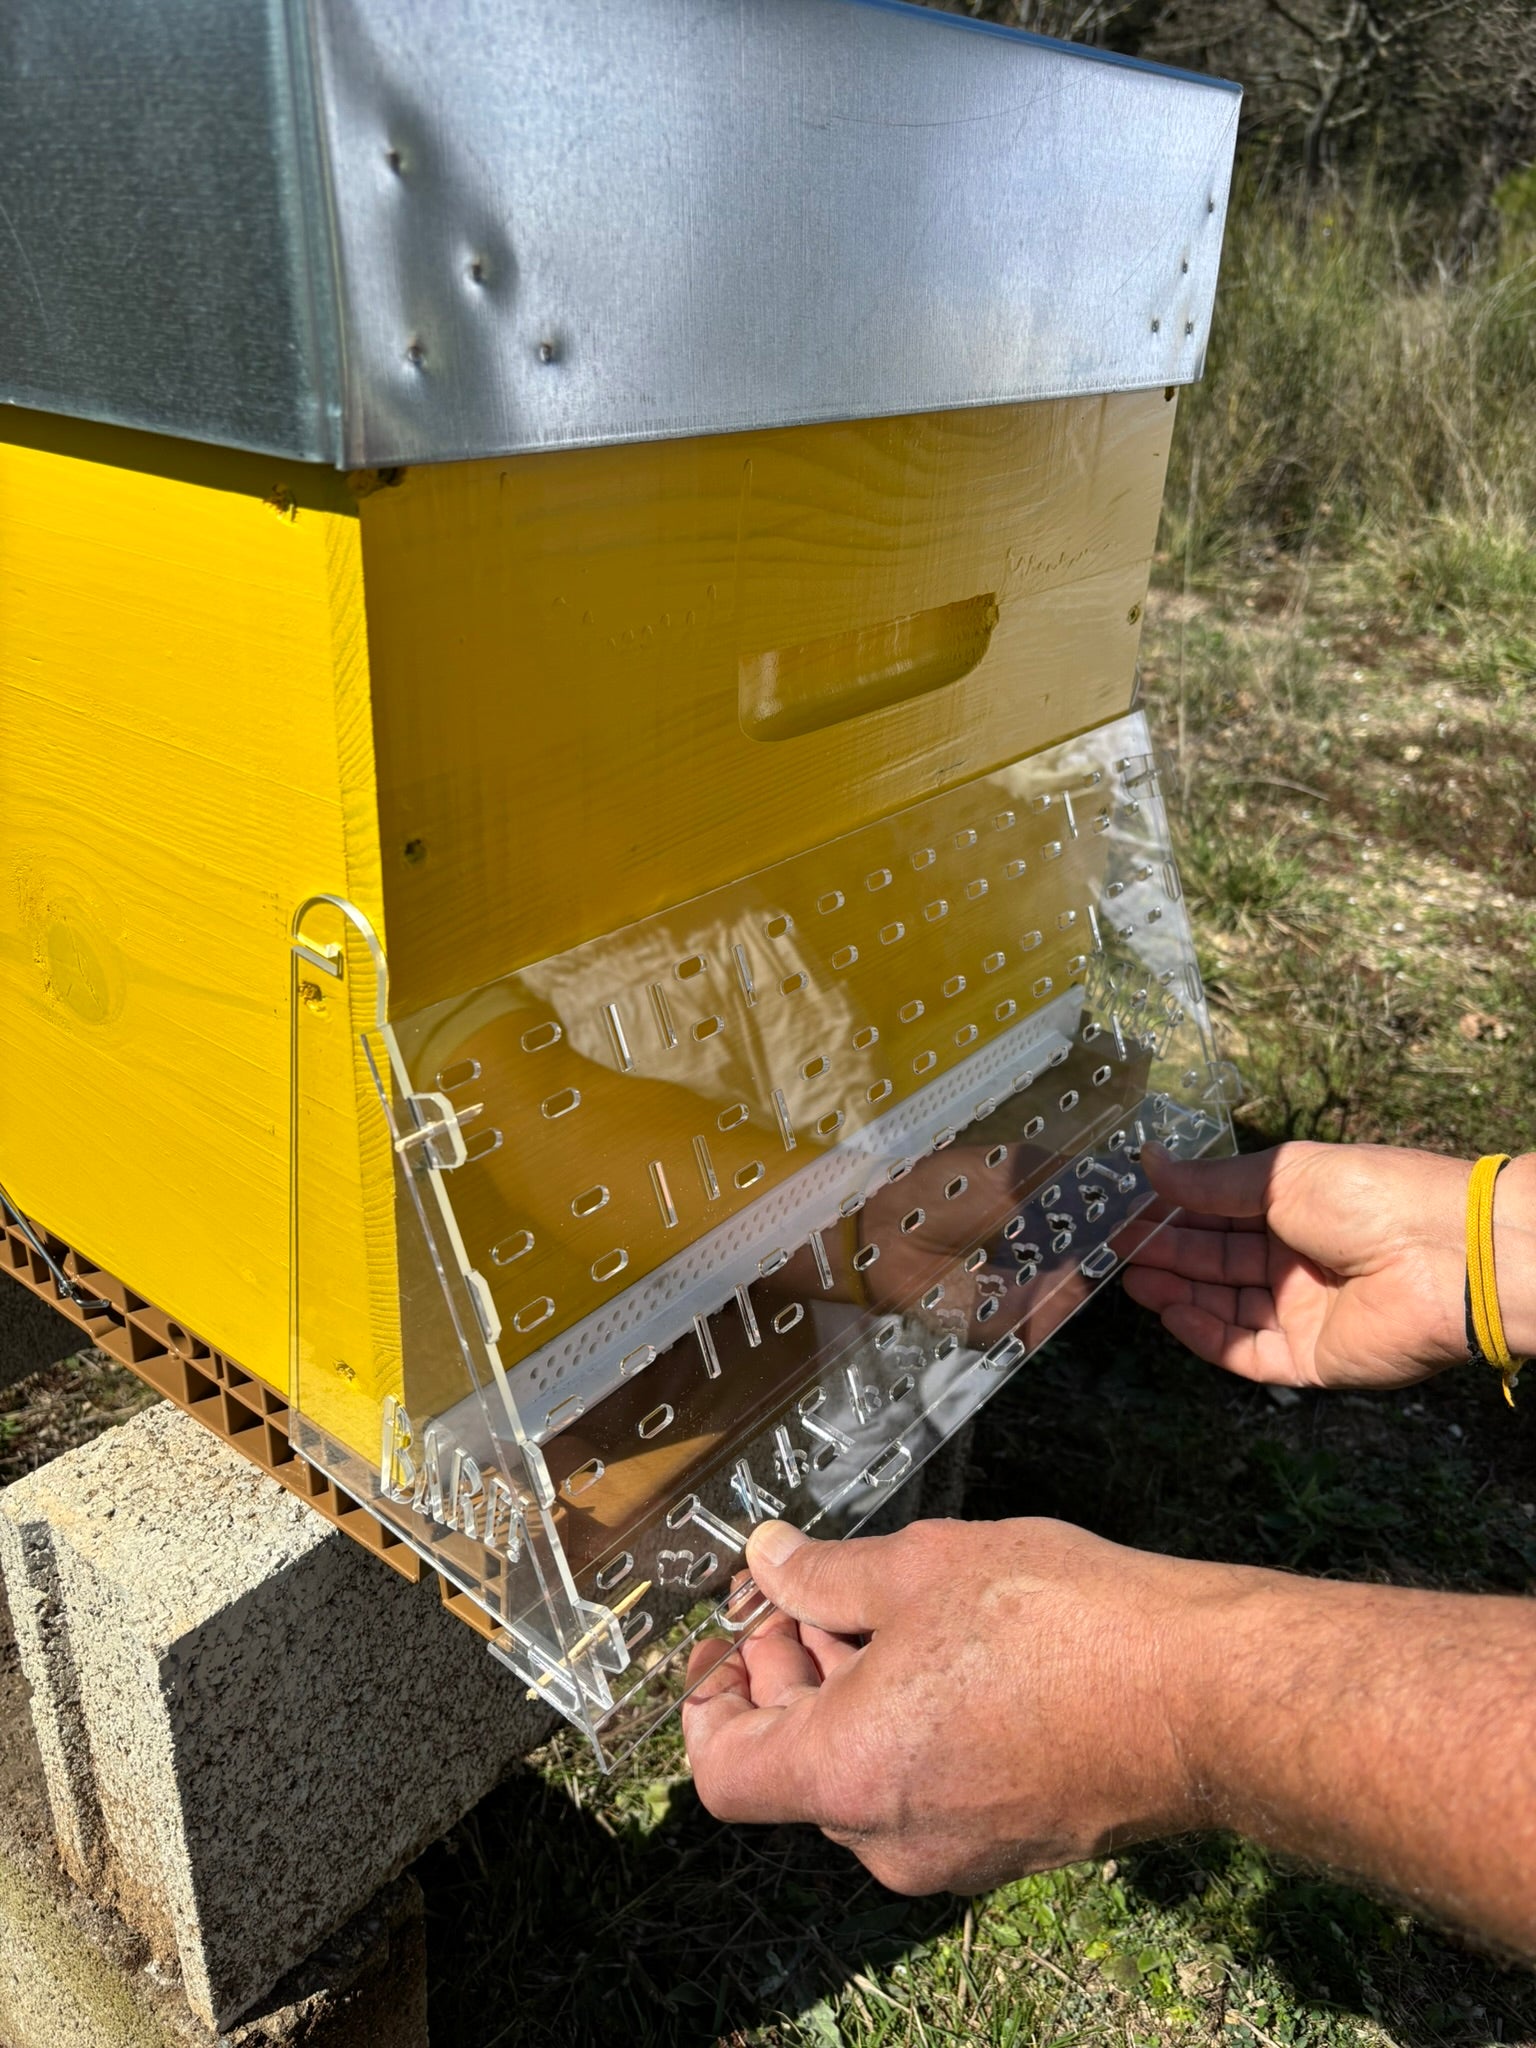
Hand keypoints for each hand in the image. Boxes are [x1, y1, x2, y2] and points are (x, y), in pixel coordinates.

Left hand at [684, 1516, 1225, 1893]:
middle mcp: (889, 1836)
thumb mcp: (919, 1566)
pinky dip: (905, 1723)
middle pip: (792, 1764)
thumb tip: (767, 1559)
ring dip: (846, 1691)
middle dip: (784, 1671)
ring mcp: (955, 1850)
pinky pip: (923, 1787)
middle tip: (798, 1588)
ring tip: (872, 1602)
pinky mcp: (1010, 1842)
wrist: (1200, 1696)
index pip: (722, 1769)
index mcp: (845, 1774)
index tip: (724, 1635)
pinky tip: (938, 1645)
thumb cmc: (1058, 1623)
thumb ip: (824, 1572)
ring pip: (861, 1773)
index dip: (706, 1699)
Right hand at [1120, 1140, 1535, 1391]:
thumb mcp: (1279, 1176)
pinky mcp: (1311, 1358)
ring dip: (1178, 1292)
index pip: (1222, 1214)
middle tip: (1115, 1248)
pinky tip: (1170, 1311)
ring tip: (1132, 1278)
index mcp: (1298, 1208)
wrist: (1445, 1255)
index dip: (1174, 1213)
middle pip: (1218, 1262)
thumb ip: (1209, 1181)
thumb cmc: (1370, 1195)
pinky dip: (1206, 1335)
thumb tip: (1147, 1160)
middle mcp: (1299, 1260)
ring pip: (1226, 1308)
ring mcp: (1305, 1311)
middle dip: (1167, 1253)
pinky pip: (1247, 1352)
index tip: (1125, 1210)